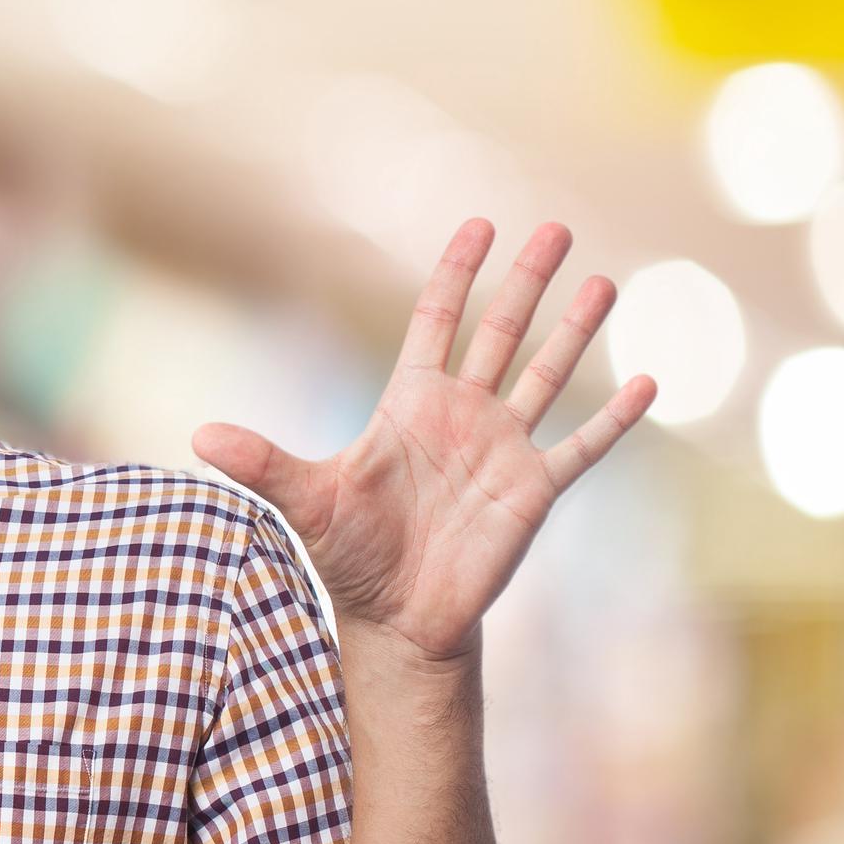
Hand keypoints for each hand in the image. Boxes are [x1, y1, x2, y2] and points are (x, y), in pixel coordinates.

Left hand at [192, 218, 655, 665]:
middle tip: (556, 227)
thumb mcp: (305, 501)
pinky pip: (582, 446)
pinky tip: (645, 381)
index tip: (478, 225)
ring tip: (604, 281)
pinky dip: (613, 418)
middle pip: (501, 333)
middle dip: (527, 281)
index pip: (437, 322)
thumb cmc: (350, 556)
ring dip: (575, 331)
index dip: (456, 275)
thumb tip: (198, 437)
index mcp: (411, 405)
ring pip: (546, 375)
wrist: (396, 618)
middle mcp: (463, 417)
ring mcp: (503, 450)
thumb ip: (262, 462)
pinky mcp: (534, 491)